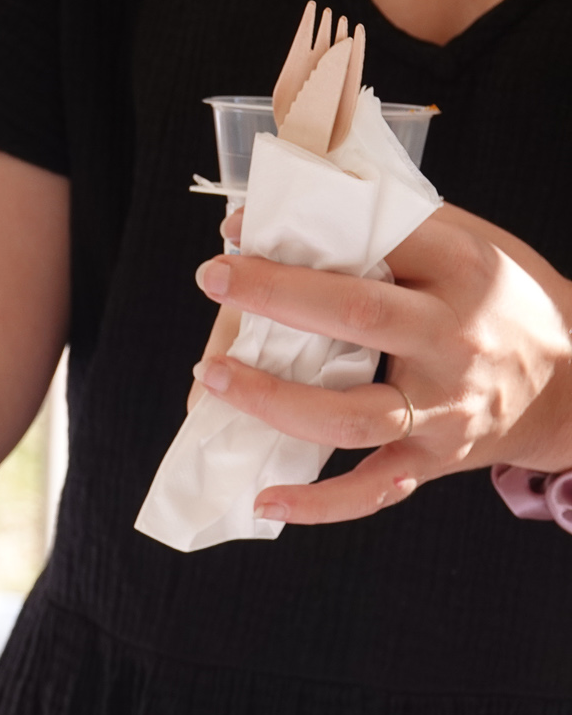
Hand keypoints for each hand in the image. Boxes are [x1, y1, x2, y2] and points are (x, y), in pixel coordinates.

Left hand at [191, 202, 571, 523]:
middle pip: (357, 315)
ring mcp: (443, 408)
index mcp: (462, 272)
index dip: (306, 227)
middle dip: (275, 295)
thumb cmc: (500, 305)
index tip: (240, 227)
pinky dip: (317, 504)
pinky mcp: (434, 460)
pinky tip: (264, 500)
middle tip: (213, 277)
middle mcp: (453, 340)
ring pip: (352, 414)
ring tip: (212, 378)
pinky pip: (371, 491)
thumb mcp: (469, 248)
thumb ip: (396, 231)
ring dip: (273, 400)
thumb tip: (294, 210)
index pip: (380, 237)